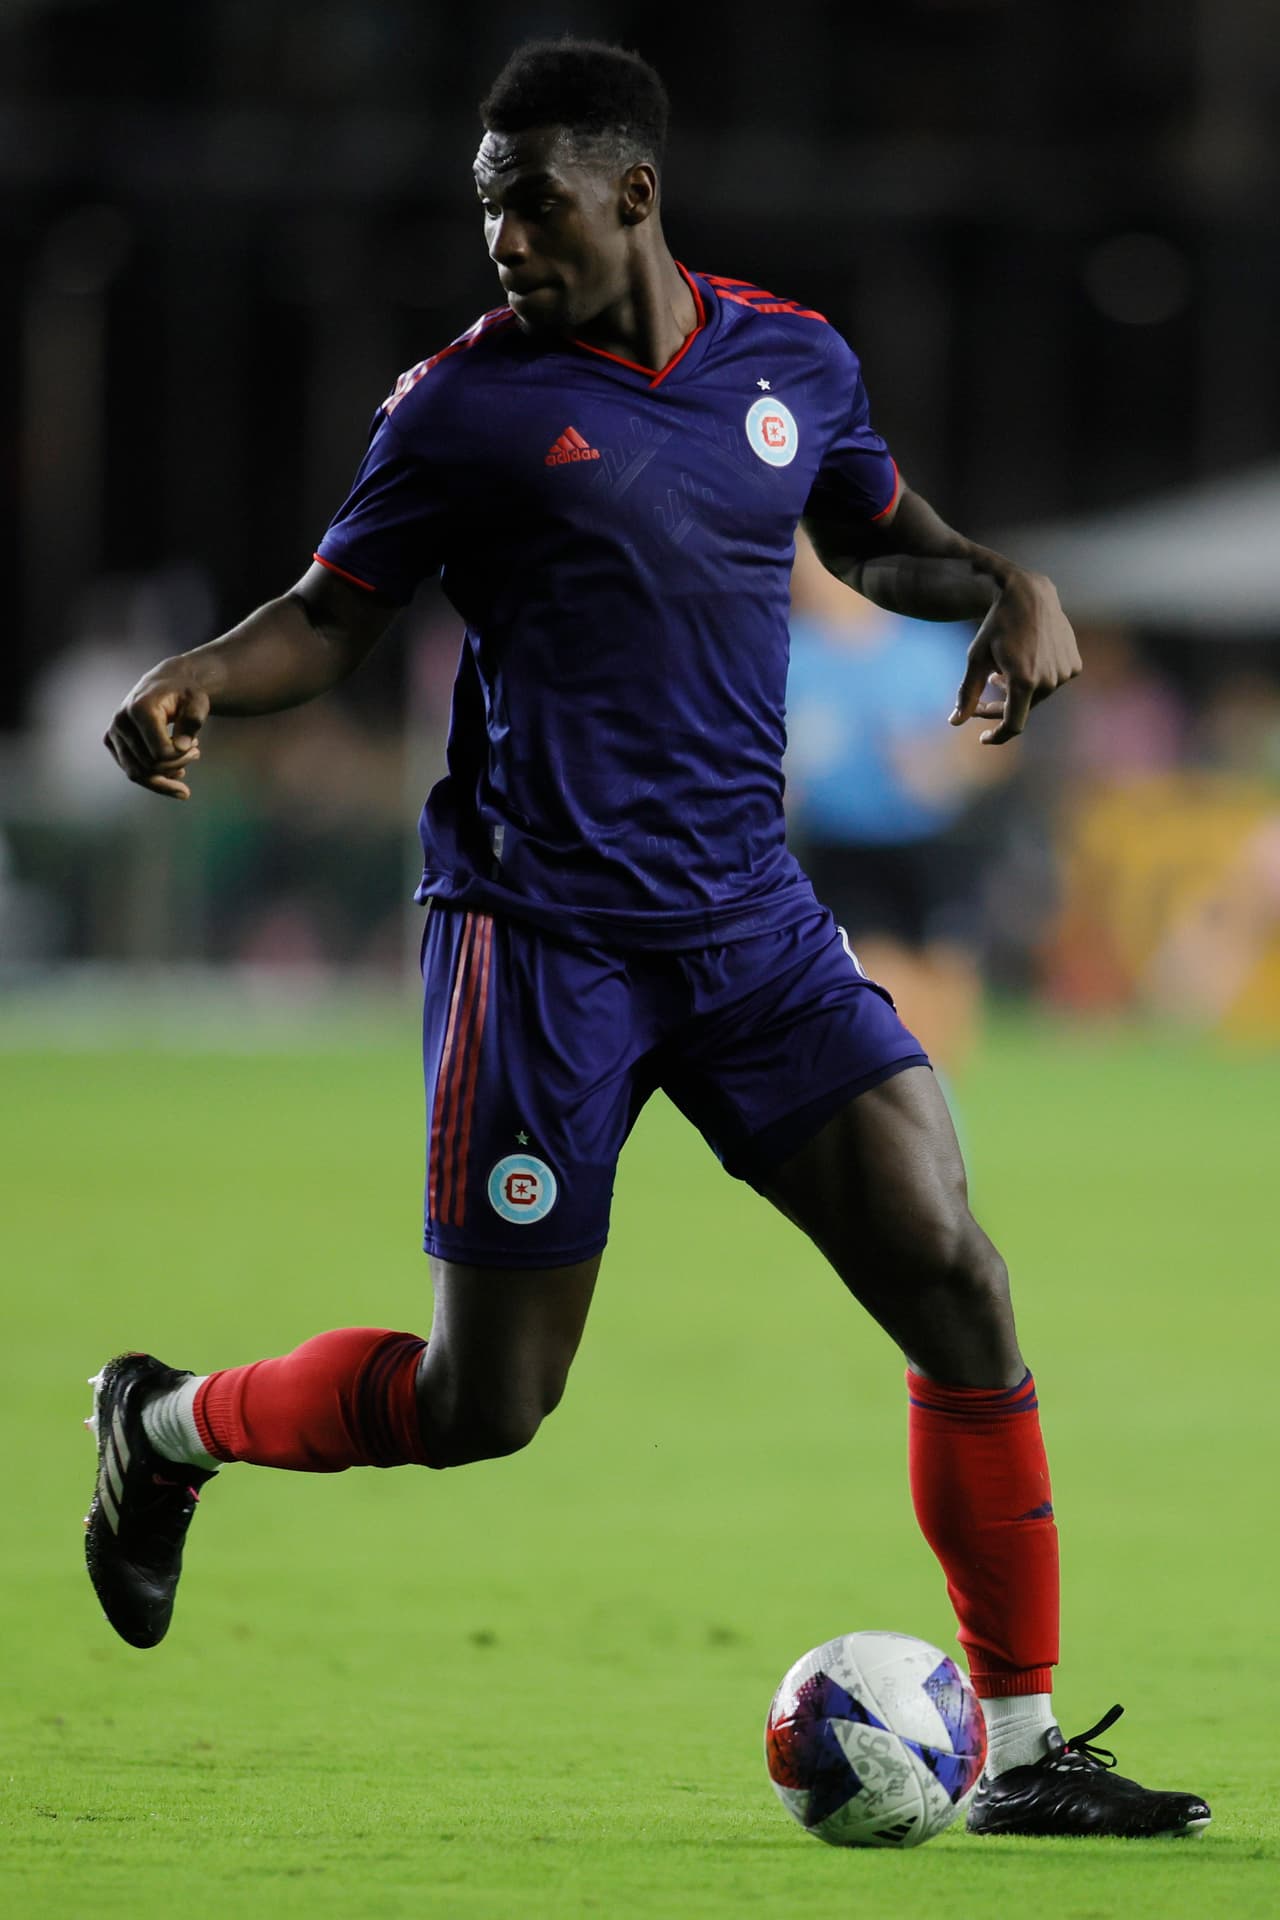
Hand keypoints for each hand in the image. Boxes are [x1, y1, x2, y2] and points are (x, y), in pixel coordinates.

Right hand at [104, 663, 210, 798]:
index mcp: (140, 709)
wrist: (166, 685)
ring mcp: (113, 732)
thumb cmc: (183, 693)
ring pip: (137, 774)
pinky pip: (131, 771)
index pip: (160, 753)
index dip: (182, 757)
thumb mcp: (198, 701)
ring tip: (184, 766)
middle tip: (195, 752)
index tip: (196, 746)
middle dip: (177, 764)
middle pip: (149, 765)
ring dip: (165, 776)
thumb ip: (193, 721)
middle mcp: (121, 721)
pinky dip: (153, 777)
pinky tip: (174, 772)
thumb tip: (182, 747)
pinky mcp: (111, 741)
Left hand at [949, 571, 1081, 744]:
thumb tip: (955, 722)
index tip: (984, 738)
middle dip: (999, 709)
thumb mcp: (976, 659)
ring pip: (1036, 696)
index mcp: (1024, 681)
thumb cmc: (997, 625)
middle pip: (1022, 709)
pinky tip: (1023, 664)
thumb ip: (967, 693)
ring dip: (1016, 691)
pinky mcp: (1074, 665)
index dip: (997, 735)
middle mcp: (1048, 681)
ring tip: (999, 675)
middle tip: (980, 704)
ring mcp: (1064, 673)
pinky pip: (1051, 682)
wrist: (1030, 595)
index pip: (1012, 725)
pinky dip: (1035, 680)